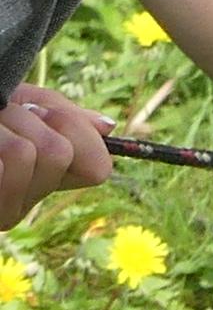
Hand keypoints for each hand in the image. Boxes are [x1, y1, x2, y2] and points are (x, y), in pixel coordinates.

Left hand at [0, 82, 110, 230]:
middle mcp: (20, 206)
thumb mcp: (16, 103)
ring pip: (26, 153)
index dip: (73, 130)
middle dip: (24, 116)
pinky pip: (0, 167)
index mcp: (38, 184)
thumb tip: (105, 127)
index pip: (96, 169)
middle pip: (58, 152)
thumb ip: (61, 115)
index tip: (38, 109)